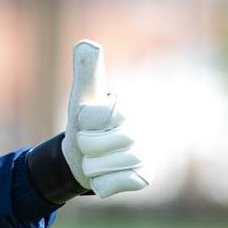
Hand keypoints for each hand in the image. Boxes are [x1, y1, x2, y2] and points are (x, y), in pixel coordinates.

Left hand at [61, 40, 148, 197]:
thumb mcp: (82, 98)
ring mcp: (146, 155)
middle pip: (97, 145)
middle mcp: (142, 130)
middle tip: (91, 144)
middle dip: (84, 146)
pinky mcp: (144, 178)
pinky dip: (100, 183)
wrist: (84, 158)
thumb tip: (87, 43)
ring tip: (97, 159)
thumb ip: (85, 73)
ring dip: (90, 165)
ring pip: (102, 166)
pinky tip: (106, 175)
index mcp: (126, 109)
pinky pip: (112, 184)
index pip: (96, 117)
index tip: (88, 121)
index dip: (84, 122)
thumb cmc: (85, 125)